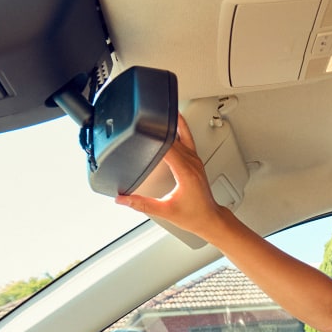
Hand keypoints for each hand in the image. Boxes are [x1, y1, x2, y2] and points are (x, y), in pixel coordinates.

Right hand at [115, 115, 228, 237]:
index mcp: (186, 172)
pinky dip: (180, 128)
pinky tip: (173, 121)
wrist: (210, 219)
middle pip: (173, 137)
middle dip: (158, 128)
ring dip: (170, 124)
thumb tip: (122, 199)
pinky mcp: (195, 161)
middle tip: (143, 118)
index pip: (168, 147)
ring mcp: (195, 160)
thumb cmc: (194, 216)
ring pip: (183, 134)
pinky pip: (188, 139)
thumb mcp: (165, 211)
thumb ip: (141, 204)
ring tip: (158, 111)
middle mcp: (192, 163)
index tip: (142, 128)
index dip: (154, 135)